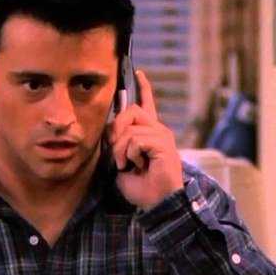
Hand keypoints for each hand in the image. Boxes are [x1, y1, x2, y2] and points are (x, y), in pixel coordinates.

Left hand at [108, 70, 182, 208]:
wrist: (156, 202)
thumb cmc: (140, 186)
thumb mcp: (120, 161)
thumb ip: (116, 143)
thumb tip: (112, 130)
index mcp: (148, 134)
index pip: (146, 105)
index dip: (144, 88)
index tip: (139, 72)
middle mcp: (157, 130)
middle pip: (130, 111)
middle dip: (116, 130)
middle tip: (116, 153)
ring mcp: (162, 136)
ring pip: (130, 128)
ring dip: (121, 150)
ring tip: (127, 165)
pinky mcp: (164, 143)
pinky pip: (136, 140)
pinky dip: (130, 154)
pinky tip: (137, 165)